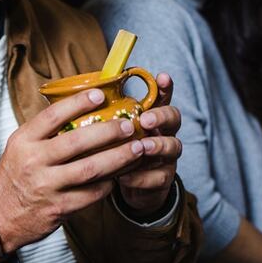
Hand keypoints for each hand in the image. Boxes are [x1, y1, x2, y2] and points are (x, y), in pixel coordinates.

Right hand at [0, 88, 149, 252]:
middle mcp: (34, 162)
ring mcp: (47, 187)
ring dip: (118, 158)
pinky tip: (120, 175)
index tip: (100, 95)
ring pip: (90, 169)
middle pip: (77, 142)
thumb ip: (44, 131)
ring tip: (137, 149)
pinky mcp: (59, 208)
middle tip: (128, 125)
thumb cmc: (14, 177)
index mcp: (24, 141)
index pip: (52, 116)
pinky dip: (109, 183)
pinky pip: (91, 194)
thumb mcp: (19, 147)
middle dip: (108, 132)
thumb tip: (79, 106)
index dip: (78, 103)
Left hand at [115, 73, 182, 216]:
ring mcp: (167, 156)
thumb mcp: (117, 131)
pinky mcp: (163, 178)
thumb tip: (87, 94)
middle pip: (173, 119)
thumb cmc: (121, 150)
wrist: (132, 185)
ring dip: (157, 145)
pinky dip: (142, 177)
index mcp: (153, 117)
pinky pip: (158, 177)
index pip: (163, 97)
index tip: (162, 77)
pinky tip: (126, 176)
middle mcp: (165, 133)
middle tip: (145, 119)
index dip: (165, 87)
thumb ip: (110, 115)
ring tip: (142, 146)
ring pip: (173, 147)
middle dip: (161, 117)